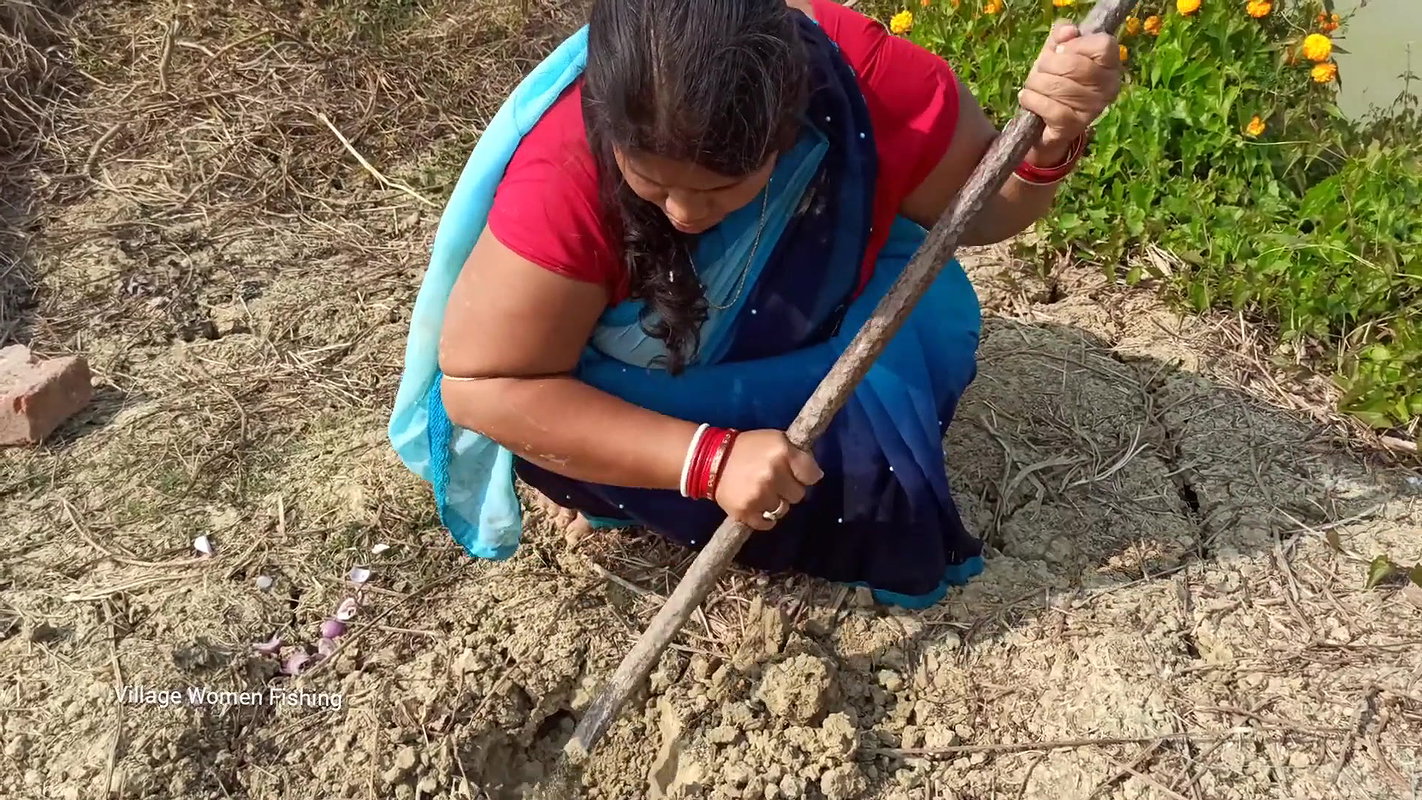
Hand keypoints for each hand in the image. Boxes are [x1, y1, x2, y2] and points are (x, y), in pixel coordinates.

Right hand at [713, 430, 822, 530]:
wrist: (710, 460)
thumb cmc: (748, 448)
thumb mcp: (775, 439)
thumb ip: (797, 454)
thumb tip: (816, 475)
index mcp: (782, 452)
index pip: (811, 475)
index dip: (804, 475)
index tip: (795, 474)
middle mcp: (773, 474)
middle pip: (798, 495)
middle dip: (788, 489)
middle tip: (773, 481)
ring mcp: (759, 495)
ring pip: (783, 510)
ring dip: (775, 503)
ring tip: (761, 491)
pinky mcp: (746, 512)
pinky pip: (768, 524)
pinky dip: (764, 518)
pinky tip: (756, 506)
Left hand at [1019, 22, 1122, 162]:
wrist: (1046, 123)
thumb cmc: (1056, 81)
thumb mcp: (1057, 53)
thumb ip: (1062, 36)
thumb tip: (1068, 31)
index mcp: (1110, 65)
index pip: (1103, 45)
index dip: (1076, 44)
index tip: (1061, 50)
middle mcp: (1108, 87)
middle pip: (1074, 65)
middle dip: (1047, 65)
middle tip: (1041, 71)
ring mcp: (1092, 108)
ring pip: (1057, 86)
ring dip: (1035, 83)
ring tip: (1033, 86)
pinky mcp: (1073, 126)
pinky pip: (1049, 107)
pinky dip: (1031, 100)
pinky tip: (1028, 98)